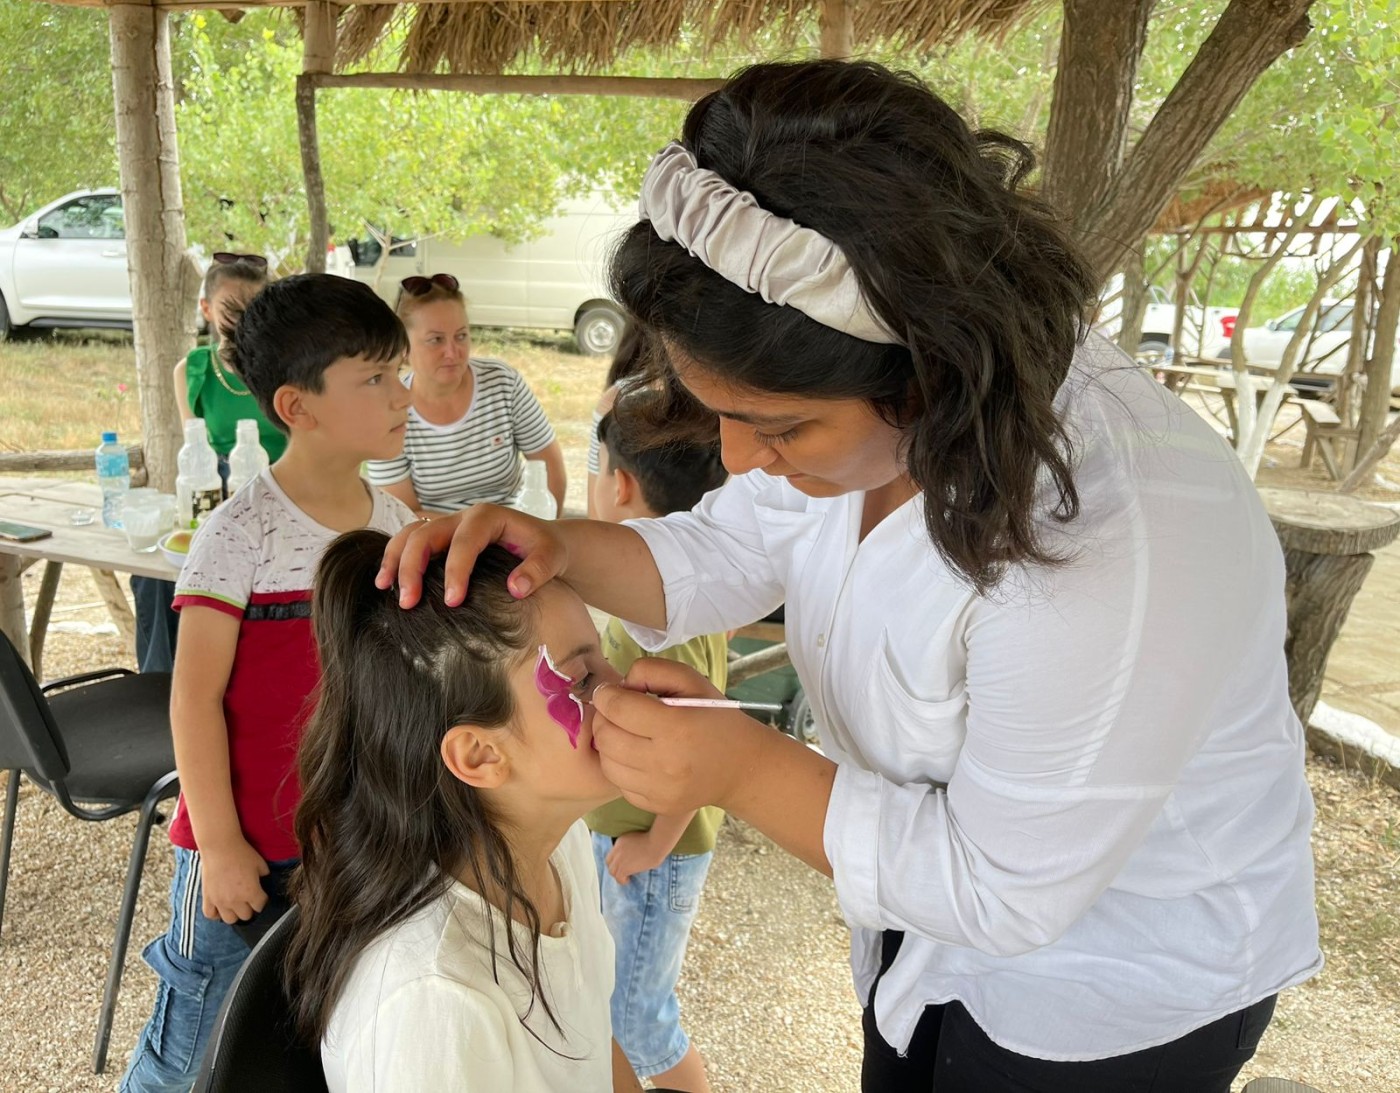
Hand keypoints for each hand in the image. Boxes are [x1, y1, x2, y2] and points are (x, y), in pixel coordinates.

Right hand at [199, 838, 269, 923]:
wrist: (220, 847)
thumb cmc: (242, 853)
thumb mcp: (260, 864)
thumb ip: (264, 875)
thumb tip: (264, 879)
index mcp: (251, 893)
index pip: (260, 906)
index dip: (262, 900)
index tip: (261, 895)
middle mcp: (236, 901)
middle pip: (246, 916)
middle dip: (249, 908)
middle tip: (248, 899)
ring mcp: (220, 901)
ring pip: (229, 920)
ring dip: (234, 913)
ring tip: (234, 905)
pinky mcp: (207, 898)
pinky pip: (210, 915)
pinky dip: (215, 914)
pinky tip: (219, 907)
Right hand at [376, 504, 567, 607]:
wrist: (543, 542)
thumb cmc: (547, 549)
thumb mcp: (553, 558)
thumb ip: (538, 571)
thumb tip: (515, 588)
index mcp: (488, 517)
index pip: (464, 542)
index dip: (455, 571)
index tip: (452, 602)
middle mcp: (462, 517)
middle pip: (426, 534)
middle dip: (412, 567)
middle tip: (407, 603)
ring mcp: (448, 525)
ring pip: (411, 533)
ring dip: (395, 559)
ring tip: (385, 588)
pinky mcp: (441, 538)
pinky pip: (411, 542)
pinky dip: (396, 559)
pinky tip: (387, 583)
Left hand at [593, 658, 765, 815]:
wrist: (741, 767)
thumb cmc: (715, 718)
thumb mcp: (692, 680)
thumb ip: (652, 670)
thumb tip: (620, 685)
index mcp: (676, 726)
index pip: (617, 709)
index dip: (606, 695)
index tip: (610, 692)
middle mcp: (665, 762)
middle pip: (605, 737)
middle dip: (604, 718)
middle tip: (616, 711)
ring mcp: (659, 789)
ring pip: (607, 762)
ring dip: (608, 743)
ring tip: (625, 732)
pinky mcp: (655, 806)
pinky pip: (619, 783)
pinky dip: (620, 766)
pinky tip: (636, 755)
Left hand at [605, 831, 669, 884]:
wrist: (656, 843)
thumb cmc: (655, 841)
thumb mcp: (641, 841)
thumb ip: (635, 848)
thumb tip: (640, 856)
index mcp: (621, 841)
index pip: (613, 852)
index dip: (617, 859)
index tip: (624, 863)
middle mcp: (617, 849)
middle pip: (609, 861)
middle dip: (614, 867)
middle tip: (623, 871)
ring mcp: (619, 859)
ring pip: (612, 870)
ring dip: (618, 875)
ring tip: (625, 878)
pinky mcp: (623, 868)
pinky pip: (618, 877)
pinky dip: (622, 880)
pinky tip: (628, 880)